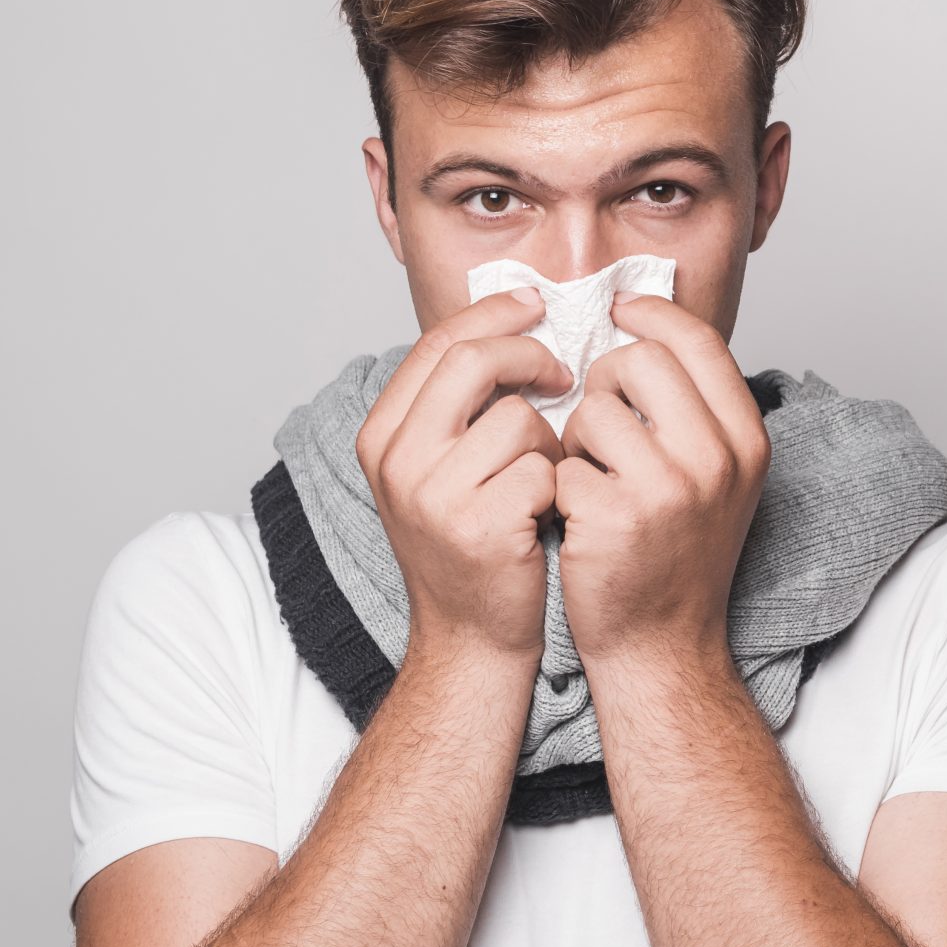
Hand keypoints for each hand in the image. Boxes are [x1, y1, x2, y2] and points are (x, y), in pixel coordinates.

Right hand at [355, 287, 570, 665]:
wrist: (474, 640)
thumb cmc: (475, 549)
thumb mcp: (442, 472)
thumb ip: (457, 409)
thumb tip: (509, 326)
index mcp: (382, 437)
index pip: (437, 344)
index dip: (493, 315)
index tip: (537, 305)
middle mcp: (397, 461)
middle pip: (471, 361)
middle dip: (530, 356)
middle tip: (564, 372)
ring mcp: (434, 495)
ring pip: (518, 419)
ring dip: (552, 443)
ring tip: (546, 481)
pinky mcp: (479, 526)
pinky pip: (543, 469)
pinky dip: (562, 486)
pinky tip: (551, 515)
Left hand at [553, 294, 769, 669]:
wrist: (661, 646)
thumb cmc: (678, 556)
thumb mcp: (716, 476)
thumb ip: (695, 409)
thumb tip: (646, 327)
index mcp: (746, 441)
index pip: (698, 341)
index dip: (652, 314)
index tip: (620, 309)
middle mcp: (717, 459)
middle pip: (639, 360)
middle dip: (603, 382)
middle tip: (598, 420)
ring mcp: (669, 488)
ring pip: (593, 409)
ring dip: (577, 439)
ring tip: (592, 480)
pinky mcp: (614, 515)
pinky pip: (564, 463)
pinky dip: (561, 487)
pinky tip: (579, 519)